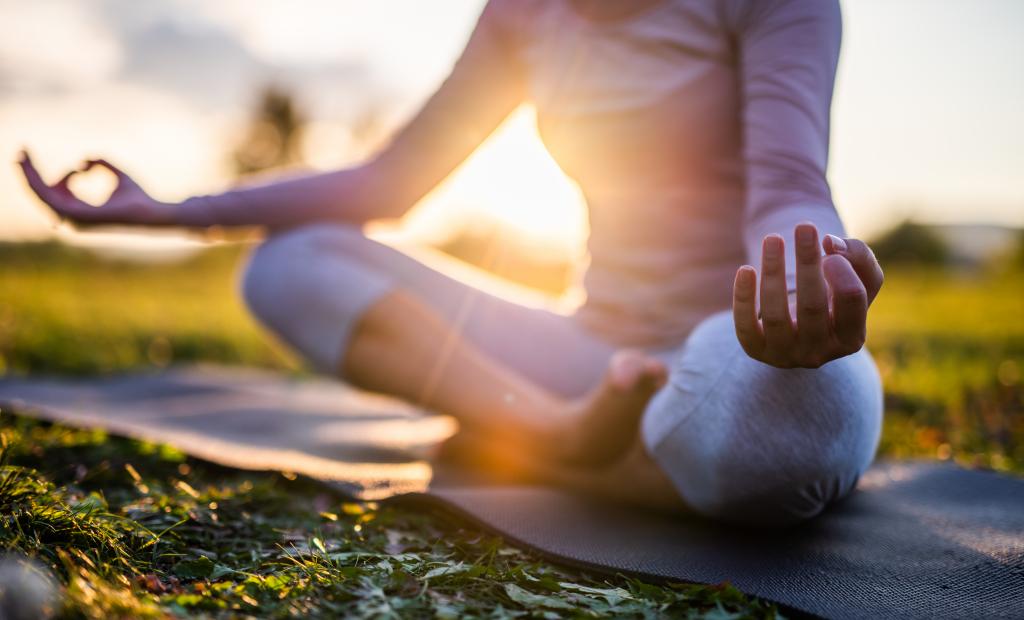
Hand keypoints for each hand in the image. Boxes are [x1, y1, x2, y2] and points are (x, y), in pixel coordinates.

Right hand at [17, 149, 173, 226]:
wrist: (151, 210)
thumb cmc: (137, 196)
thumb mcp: (117, 173)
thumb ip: (100, 163)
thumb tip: (83, 160)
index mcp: (80, 211)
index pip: (56, 192)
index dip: (53, 174)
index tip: (56, 160)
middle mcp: (73, 218)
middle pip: (42, 194)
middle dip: (28, 174)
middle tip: (21, 152)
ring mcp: (73, 219)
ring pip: (41, 195)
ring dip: (29, 174)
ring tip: (22, 156)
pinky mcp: (76, 215)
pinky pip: (49, 197)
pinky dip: (37, 181)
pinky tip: (32, 166)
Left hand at [732, 223, 883, 368]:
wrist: (801, 328)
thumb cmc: (834, 298)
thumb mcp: (858, 277)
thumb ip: (858, 255)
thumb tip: (829, 242)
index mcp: (851, 338)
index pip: (851, 300)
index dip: (842, 269)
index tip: (829, 246)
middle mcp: (819, 353)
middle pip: (812, 306)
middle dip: (807, 263)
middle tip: (804, 227)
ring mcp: (785, 355)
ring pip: (775, 315)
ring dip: (773, 273)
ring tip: (773, 239)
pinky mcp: (756, 350)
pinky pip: (745, 327)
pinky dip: (743, 298)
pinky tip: (746, 269)